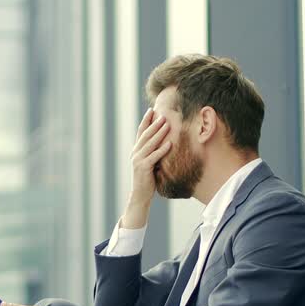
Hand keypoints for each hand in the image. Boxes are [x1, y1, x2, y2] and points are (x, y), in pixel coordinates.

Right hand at [123, 108, 172, 227]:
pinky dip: (162, 149)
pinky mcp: (143, 168)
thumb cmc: (148, 179)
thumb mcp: (150, 163)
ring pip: (149, 143)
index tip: (152, 110)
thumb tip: (164, 140)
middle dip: (154, 123)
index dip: (146, 120)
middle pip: (145, 134)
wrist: (140, 195)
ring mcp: (138, 160)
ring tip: (166, 123)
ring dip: (159, 132)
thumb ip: (153, 152)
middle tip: (162, 113)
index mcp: (136, 150)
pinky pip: (154, 156)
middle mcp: (135, 153)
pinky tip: (169, 143)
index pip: (141, 132)